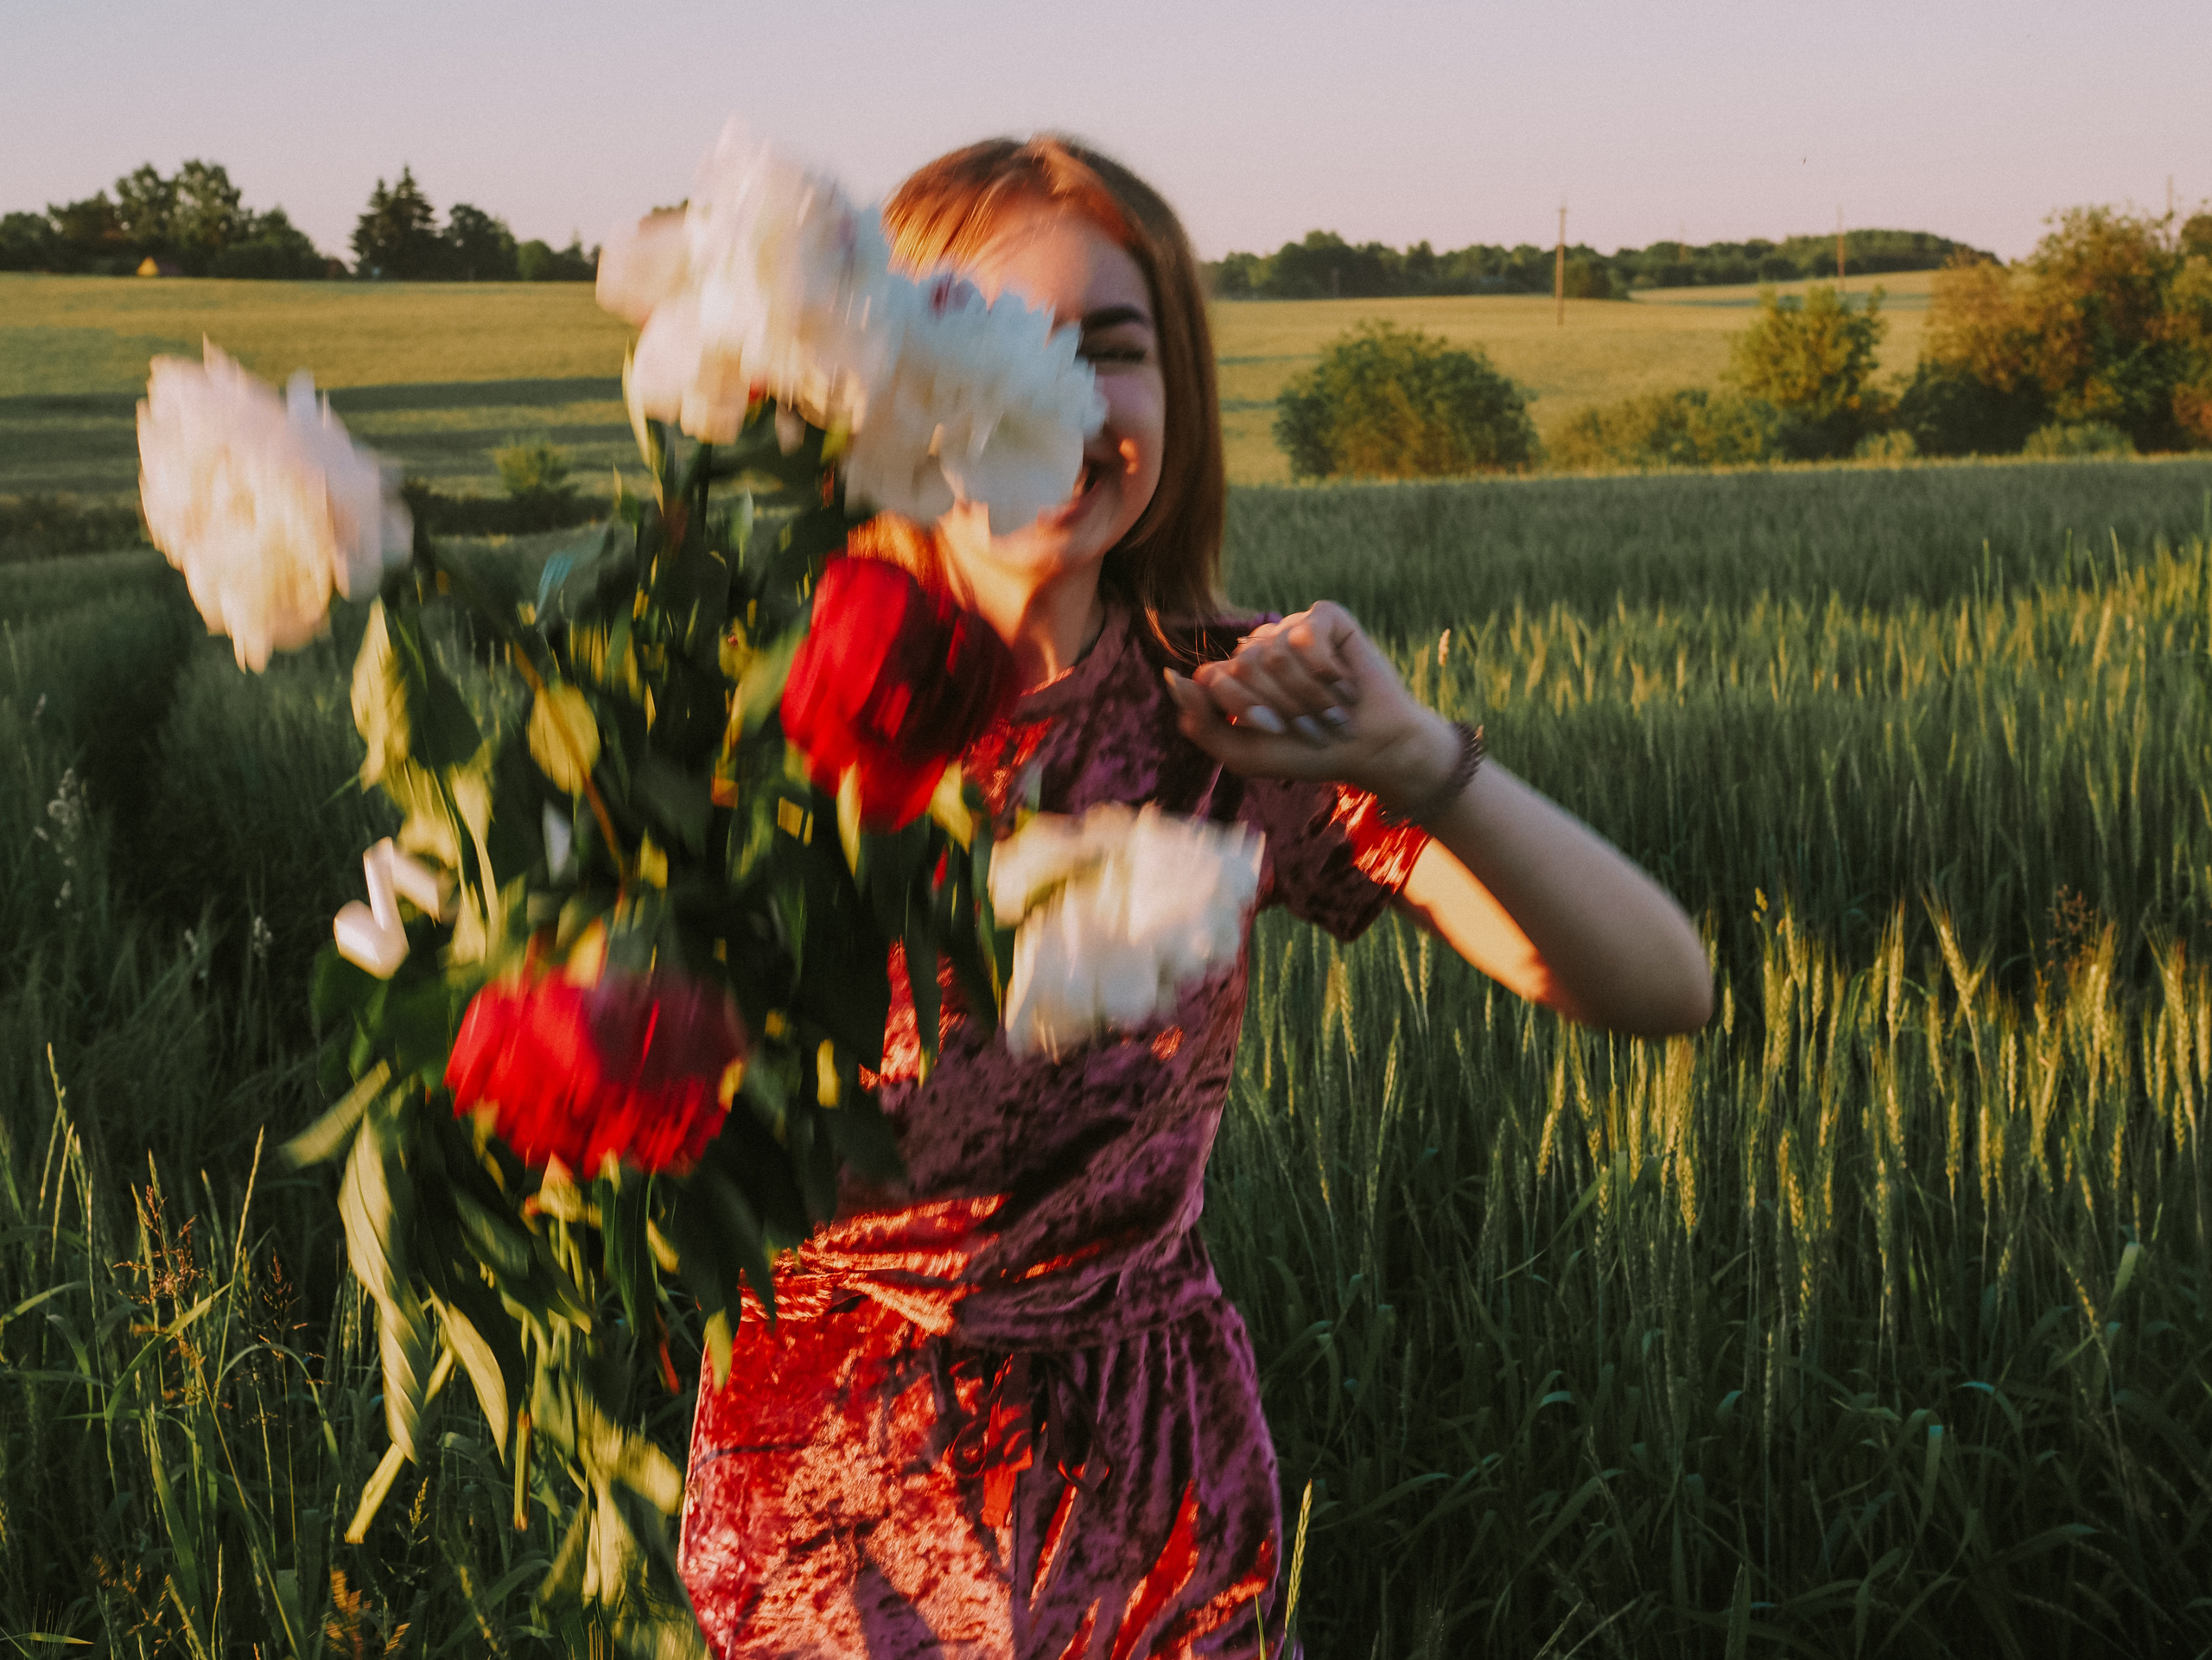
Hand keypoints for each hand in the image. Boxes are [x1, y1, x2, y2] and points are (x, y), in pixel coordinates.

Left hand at [1162, 602, 1460, 811]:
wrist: (1370, 749)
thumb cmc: (1306, 754)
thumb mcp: (1242, 753)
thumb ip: (1199, 722)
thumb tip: (1171, 676)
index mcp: (1236, 676)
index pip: (1212, 678)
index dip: (1243, 709)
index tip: (1275, 732)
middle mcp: (1261, 647)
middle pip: (1243, 667)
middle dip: (1279, 706)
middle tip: (1309, 724)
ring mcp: (1292, 629)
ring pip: (1277, 654)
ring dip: (1308, 695)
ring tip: (1330, 711)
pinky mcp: (1326, 618)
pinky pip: (1308, 635)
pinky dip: (1327, 670)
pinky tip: (1345, 684)